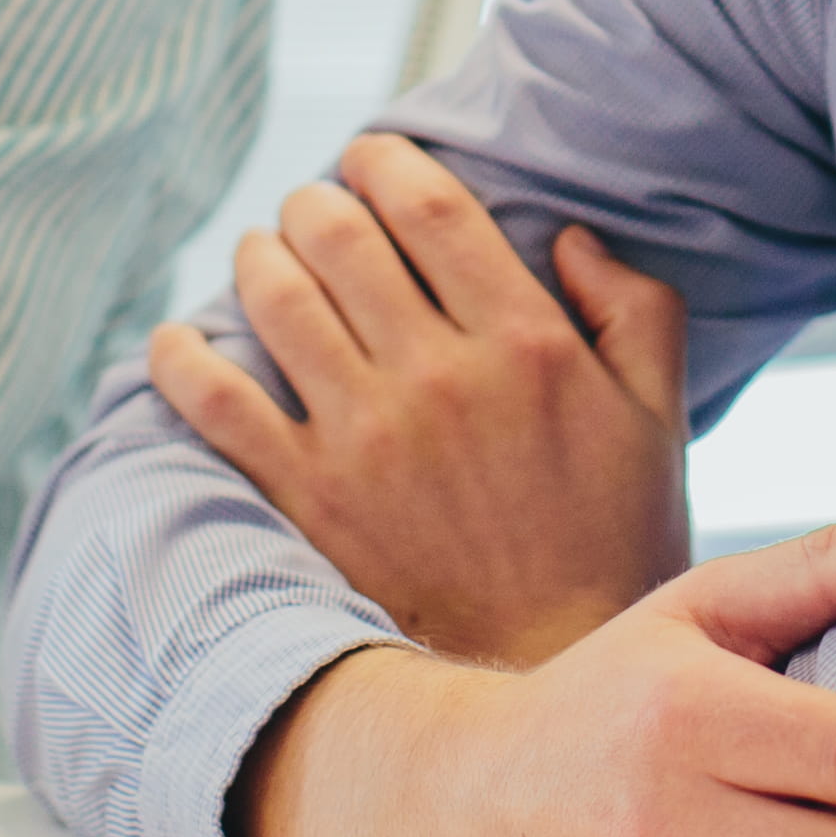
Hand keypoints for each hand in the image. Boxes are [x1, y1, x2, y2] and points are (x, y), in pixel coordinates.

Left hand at [147, 135, 690, 664]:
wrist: (546, 679)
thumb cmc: (610, 549)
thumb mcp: (657, 421)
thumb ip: (635, 310)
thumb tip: (568, 235)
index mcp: (526, 342)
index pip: (432, 205)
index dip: (386, 160)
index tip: (370, 157)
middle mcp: (439, 376)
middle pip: (339, 234)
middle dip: (314, 201)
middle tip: (312, 209)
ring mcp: (365, 436)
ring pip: (276, 297)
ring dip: (256, 257)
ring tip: (261, 257)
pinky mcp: (308, 496)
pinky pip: (216, 402)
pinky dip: (182, 359)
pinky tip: (178, 343)